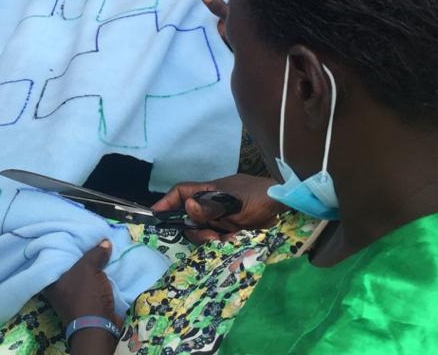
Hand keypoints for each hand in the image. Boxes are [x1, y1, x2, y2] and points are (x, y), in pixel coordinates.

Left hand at [44, 240, 119, 326]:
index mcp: (52, 280)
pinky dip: (98, 275)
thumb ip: (95, 253)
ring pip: (83, 273)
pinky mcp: (86, 301)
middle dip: (82, 253)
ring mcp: (72, 295)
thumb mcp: (88, 269)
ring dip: (92, 264)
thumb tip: (105, 241)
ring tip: (101, 247)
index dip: (66, 243)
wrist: (99, 326)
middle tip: (91, 237)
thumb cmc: (86, 295)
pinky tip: (106, 264)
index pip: (55, 256)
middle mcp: (59, 287)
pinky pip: (92, 282)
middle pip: (71, 264)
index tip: (76, 232)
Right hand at [150, 174, 283, 243]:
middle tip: (211, 235)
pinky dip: (223, 244)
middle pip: (189, 219)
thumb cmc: (257, 196)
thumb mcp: (234, 202)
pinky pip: (218, 241)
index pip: (181, 194)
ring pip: (203, 233)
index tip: (154, 215)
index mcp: (208, 192)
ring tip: (227, 238)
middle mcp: (211, 206)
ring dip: (210, 239)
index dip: (167, 202)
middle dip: (195, 230)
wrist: (283, 205)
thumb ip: (211, 207)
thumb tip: (187, 207)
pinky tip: (235, 241)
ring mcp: (220, 219)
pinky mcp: (230, 232)